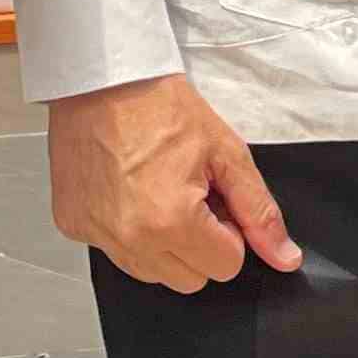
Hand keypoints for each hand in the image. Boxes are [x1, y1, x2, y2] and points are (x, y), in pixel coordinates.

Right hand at [48, 74, 301, 291]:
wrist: (101, 79)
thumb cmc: (159, 107)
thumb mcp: (225, 153)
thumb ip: (258, 211)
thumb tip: (285, 258)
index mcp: (173, 221)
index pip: (226, 266)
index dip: (228, 231)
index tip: (212, 198)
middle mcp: (131, 238)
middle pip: (190, 279)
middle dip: (198, 245)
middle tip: (186, 194)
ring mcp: (96, 234)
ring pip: (151, 272)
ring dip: (161, 244)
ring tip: (154, 193)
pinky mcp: (72, 224)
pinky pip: (113, 251)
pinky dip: (124, 231)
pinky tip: (124, 191)